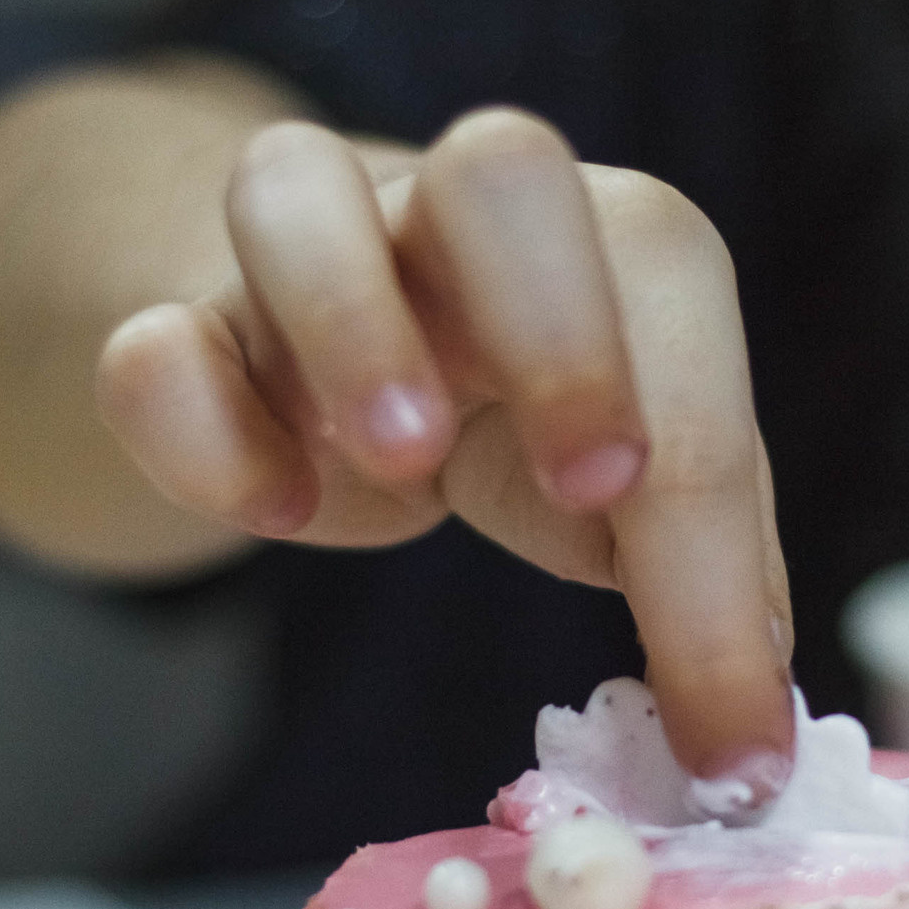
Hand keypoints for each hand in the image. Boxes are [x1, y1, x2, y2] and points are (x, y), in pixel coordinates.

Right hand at [93, 106, 795, 793]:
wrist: (326, 352)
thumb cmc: (519, 418)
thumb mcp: (631, 488)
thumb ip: (705, 581)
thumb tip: (752, 740)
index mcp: (604, 241)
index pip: (676, 323)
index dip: (716, 490)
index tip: (728, 702)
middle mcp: (453, 213)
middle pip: (500, 167)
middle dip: (559, 327)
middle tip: (595, 489)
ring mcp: (305, 253)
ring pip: (292, 187)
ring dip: (350, 321)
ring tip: (399, 464)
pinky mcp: (182, 325)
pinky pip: (155, 337)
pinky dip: (196, 420)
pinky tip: (273, 509)